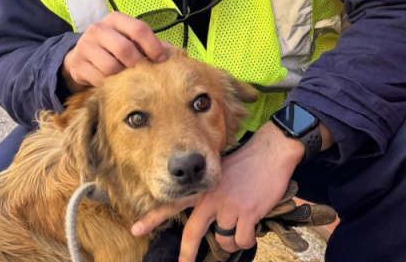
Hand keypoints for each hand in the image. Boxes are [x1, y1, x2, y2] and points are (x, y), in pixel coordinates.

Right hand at [62, 12, 167, 92]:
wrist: (79, 57)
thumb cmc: (112, 48)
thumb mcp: (128, 40)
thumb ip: (148, 44)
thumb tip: (172, 53)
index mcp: (115, 19)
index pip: (139, 29)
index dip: (153, 46)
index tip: (161, 61)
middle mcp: (98, 29)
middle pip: (125, 49)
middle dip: (137, 64)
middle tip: (142, 73)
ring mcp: (85, 46)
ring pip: (111, 67)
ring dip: (122, 77)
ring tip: (126, 78)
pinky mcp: (77, 63)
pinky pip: (99, 79)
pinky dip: (109, 84)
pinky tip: (112, 83)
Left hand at [133, 122, 303, 261]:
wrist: (270, 152)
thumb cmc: (247, 164)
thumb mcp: (219, 173)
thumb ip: (209, 193)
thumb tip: (209, 218)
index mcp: (202, 189)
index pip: (172, 204)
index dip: (152, 219)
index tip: (135, 230)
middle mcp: (210, 198)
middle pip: (192, 233)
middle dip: (187, 255)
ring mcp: (228, 205)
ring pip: (224, 241)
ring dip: (232, 242)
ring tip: (241, 226)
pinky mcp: (247, 212)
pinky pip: (242, 240)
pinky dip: (247, 241)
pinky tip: (251, 228)